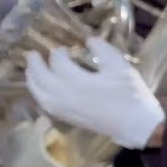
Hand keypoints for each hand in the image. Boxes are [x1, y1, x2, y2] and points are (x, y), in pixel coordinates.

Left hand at [26, 37, 166, 149]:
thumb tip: (88, 40)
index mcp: (78, 82)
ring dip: (32, 78)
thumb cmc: (130, 95)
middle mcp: (64, 96)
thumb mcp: (120, 66)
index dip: (58, 53)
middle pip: (40, 77)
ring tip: (30, 68)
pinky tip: (39, 88)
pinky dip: (37, 93)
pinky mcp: (66, 118)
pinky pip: (43, 104)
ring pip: (38, 92)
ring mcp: (63, 109)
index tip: (63, 49)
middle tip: (32, 53)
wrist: (137, 126)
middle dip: (34, 63)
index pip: (58, 62)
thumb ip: (102, 50)